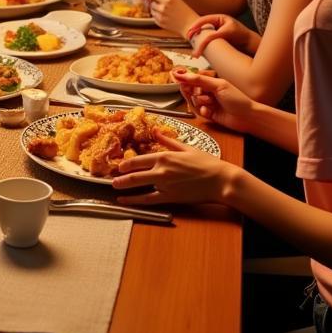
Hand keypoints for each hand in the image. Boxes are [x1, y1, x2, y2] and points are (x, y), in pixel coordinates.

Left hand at [111, 129, 231, 204]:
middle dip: (120, 176)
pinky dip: (133, 201)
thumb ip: (168, 141)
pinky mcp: (170, 197)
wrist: (221, 180)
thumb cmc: (207, 164)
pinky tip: (125, 201)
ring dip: (124, 187)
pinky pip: (147, 199)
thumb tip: (156, 131)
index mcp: (164, 156)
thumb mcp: (186, 148)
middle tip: (111, 178)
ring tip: (114, 187)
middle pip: (134, 173)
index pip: (138, 159)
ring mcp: (164, 184)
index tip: (119, 165)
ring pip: (138, 186)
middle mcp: (161, 170)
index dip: (126, 163)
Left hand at [148, 0, 199, 39]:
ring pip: (151, 8)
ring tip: (164, 10)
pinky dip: (157, 15)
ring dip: (155, 8)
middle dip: (154, 1)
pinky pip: (153, 16)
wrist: (190, 24)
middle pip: (151, 1)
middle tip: (161, 3)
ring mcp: (161, 15)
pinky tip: (165, 16)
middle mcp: (163, 6)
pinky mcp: (159, 22)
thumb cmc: (184, 10)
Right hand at [172, 70, 255, 133]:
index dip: (183, 78)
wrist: (248, 117)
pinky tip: (210, 112)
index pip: (192, 78)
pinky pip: (198, 111)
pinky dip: (203, 111)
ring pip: (193, 101)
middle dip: (193, 92)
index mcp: (210, 82)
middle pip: (189, 90)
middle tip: (199, 93)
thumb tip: (182, 74)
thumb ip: (199, 80)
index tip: (175, 76)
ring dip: (200, 102)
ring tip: (211, 103)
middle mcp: (207, 91)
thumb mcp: (218, 85)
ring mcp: (207, 102)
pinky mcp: (208, 113)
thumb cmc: (237, 99)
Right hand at [187, 14, 260, 55]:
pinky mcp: (218, 40)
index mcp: (219, 18)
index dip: (195, 26)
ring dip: (198, 38)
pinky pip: (208, 40)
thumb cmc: (241, 36)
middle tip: (188, 38)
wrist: (251, 45)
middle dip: (194, 31)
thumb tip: (201, 42)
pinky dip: (203, 43)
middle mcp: (217, 24)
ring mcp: (217, 31)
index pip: (204, 20)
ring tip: (193, 43)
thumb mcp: (226, 33)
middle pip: (202, 26)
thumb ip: (213, 36)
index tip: (190, 32)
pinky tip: (200, 48)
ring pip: (204, 34)